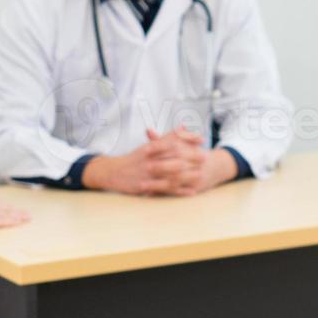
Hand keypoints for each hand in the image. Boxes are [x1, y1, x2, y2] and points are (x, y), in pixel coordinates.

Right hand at [83, 128, 224, 195]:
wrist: (112, 172)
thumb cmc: (134, 159)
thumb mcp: (148, 146)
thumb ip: (167, 137)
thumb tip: (184, 126)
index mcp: (151, 148)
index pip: (172, 141)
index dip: (187, 140)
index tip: (202, 139)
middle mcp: (149, 160)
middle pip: (172, 158)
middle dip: (190, 157)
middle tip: (205, 157)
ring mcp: (147, 174)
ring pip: (170, 174)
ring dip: (186, 175)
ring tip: (201, 174)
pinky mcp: (146, 187)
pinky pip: (165, 189)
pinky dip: (179, 191)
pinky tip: (191, 191)